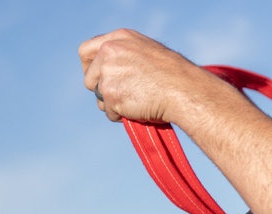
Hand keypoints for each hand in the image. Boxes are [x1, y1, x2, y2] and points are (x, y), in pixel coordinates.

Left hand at [78, 28, 222, 123]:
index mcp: (119, 39)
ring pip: (100, 98)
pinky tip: (139, 110)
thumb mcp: (150, 54)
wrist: (184, 90)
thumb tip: (117, 73)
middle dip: (102, 91)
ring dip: (114, 105)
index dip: (90, 68)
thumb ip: (128, 57)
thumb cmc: (176, 77)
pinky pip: (109, 113)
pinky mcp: (110, 93)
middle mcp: (109, 51)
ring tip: (137, 103)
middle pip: (90, 78)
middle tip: (122, 98)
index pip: (86, 51)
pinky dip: (122, 116)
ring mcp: (108, 72)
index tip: (96, 78)